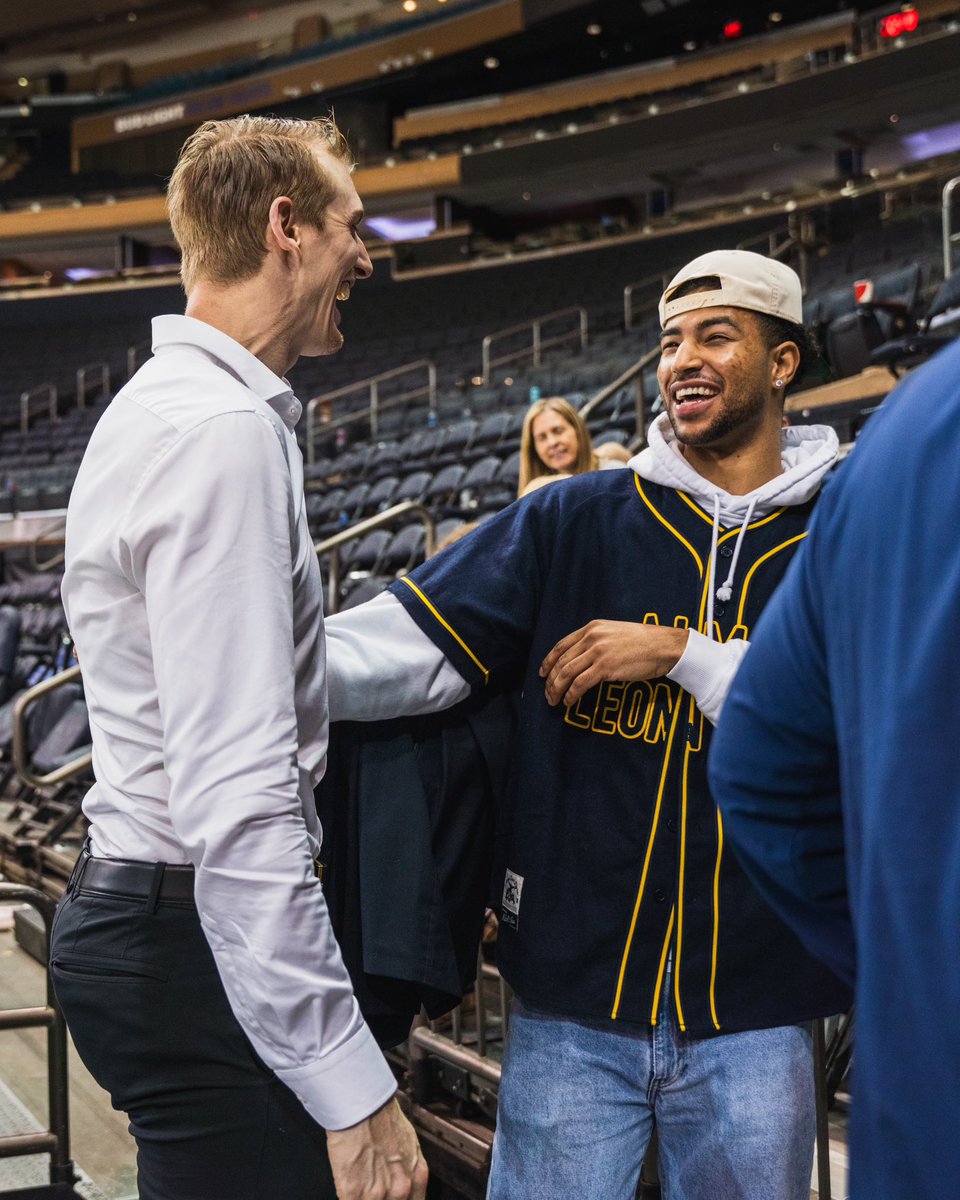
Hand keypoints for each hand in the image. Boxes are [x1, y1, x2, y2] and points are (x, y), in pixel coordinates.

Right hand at [326, 1096, 427, 1199]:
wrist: (362, 1105)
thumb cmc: (382, 1116)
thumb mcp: (408, 1144)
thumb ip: (407, 1169)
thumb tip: (400, 1178)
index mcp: (417, 1176)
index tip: (392, 1197)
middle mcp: (401, 1189)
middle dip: (383, 1199)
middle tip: (375, 1191)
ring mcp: (377, 1194)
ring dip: (366, 1198)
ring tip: (362, 1186)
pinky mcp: (353, 1193)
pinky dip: (350, 1198)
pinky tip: (350, 1190)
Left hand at [540, 621, 689, 706]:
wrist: (664, 646)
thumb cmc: (644, 642)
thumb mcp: (615, 633)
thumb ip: (597, 640)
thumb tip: (582, 658)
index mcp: (592, 628)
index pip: (561, 645)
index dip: (548, 661)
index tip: (542, 673)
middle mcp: (591, 638)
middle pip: (561, 661)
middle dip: (551, 680)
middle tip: (548, 694)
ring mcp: (597, 652)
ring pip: (566, 673)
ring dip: (557, 690)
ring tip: (554, 701)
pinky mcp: (605, 668)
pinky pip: (580, 684)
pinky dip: (571, 695)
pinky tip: (570, 703)